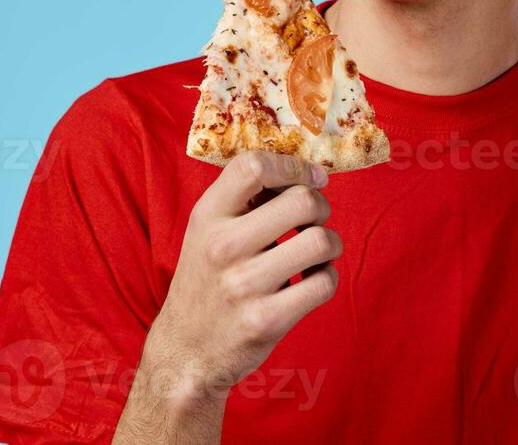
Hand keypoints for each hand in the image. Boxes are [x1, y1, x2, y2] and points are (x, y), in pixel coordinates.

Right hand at [142, 150, 340, 405]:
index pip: (253, 166)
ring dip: (330, 244)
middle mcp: (223, 247)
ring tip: (316, 253)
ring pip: (321, 241)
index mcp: (207, 216)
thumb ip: (244, 199)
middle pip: (302, 201)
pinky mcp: (266, 320)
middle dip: (321, 207)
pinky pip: (324, 282)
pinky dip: (326, 278)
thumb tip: (302, 170)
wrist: (186, 351)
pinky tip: (310, 281)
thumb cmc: (207, 282)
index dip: (293, 165)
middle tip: (314, 220)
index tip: (311, 177)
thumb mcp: (208, 231)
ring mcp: (244, 285)